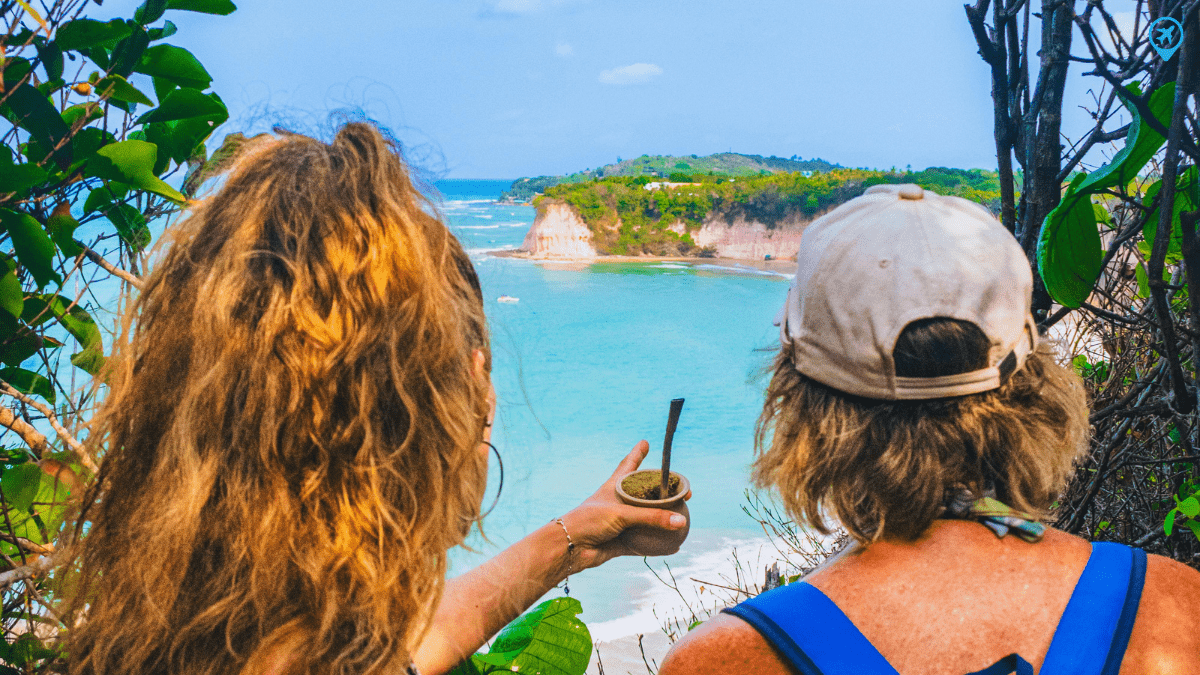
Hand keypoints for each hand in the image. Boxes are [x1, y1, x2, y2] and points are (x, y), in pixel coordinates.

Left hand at [559, 440, 691, 568]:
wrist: (570, 548)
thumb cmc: (589, 521)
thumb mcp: (621, 513)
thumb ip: (651, 517)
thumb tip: (680, 521)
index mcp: (614, 487)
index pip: (628, 465)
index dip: (637, 453)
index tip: (645, 443)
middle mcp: (619, 503)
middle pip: (645, 494)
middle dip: (663, 492)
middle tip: (683, 491)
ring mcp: (621, 523)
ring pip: (647, 519)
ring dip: (663, 519)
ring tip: (684, 516)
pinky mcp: (623, 542)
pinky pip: (646, 543)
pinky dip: (660, 545)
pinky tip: (674, 546)